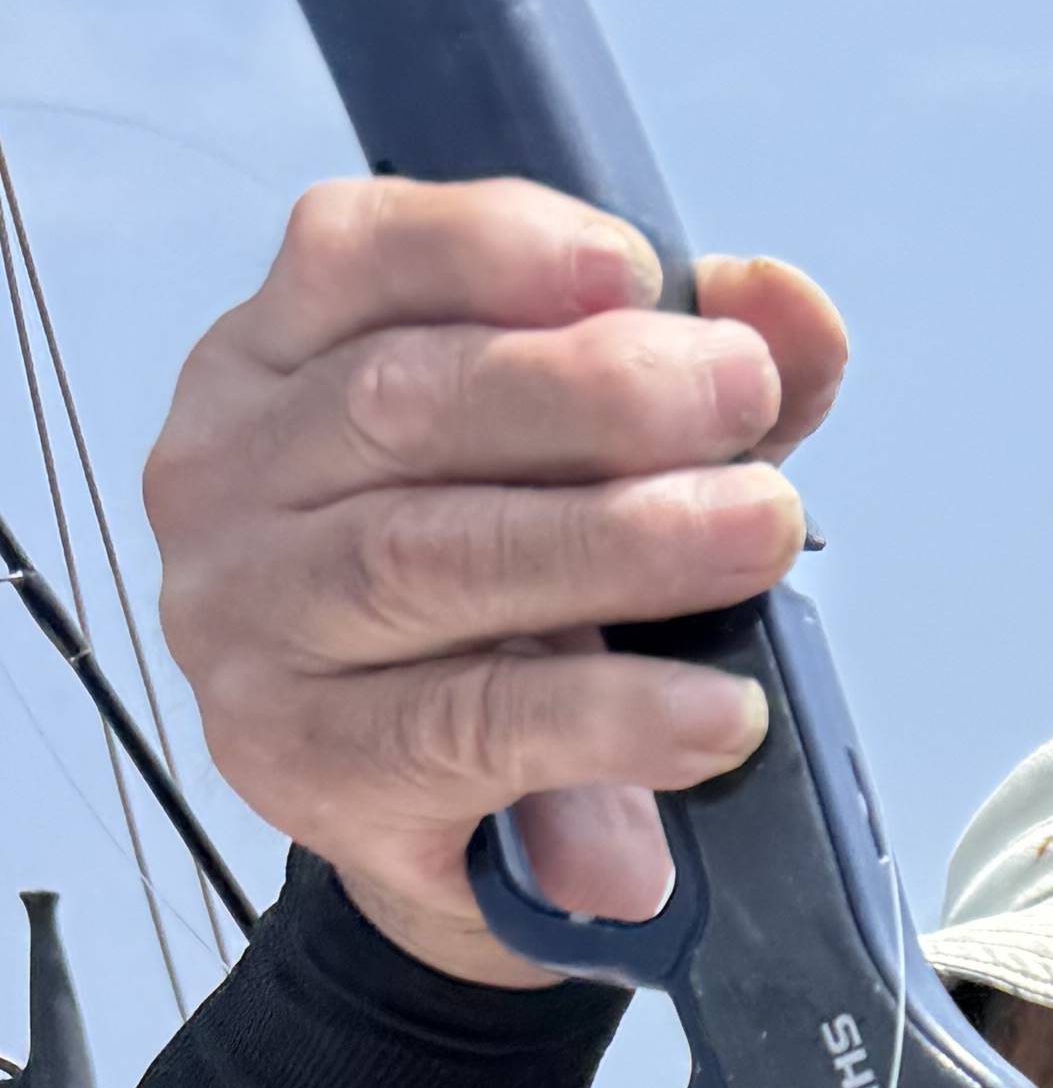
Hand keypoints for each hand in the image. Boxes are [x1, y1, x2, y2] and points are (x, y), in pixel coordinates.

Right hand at [147, 176, 847, 985]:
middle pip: (404, 402)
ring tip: (755, 536)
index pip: (359, 254)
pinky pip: (461, 726)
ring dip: (614, 540)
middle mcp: (228, 475)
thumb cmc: (520, 613)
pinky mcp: (297, 764)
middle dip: (594, 393)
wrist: (476, 839)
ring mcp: (244, 622)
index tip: (636, 269)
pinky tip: (714, 714)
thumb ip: (685, 380)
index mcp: (275, 357)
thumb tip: (789, 304)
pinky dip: (605, 714)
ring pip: (423, 556)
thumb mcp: (605, 474)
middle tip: (742, 401)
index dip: (499, 247)